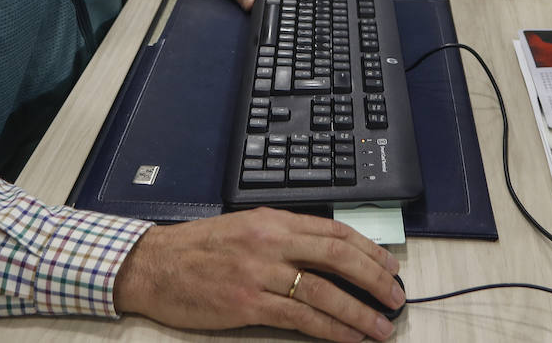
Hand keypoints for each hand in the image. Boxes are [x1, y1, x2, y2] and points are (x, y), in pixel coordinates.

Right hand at [114, 208, 403, 341]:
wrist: (154, 265)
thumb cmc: (197, 248)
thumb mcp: (245, 228)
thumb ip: (283, 236)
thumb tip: (327, 253)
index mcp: (273, 220)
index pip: (334, 231)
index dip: (368, 250)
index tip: (389, 267)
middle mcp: (271, 242)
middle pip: (338, 257)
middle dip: (374, 279)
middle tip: (396, 297)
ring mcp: (260, 272)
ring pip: (324, 292)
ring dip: (359, 313)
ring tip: (381, 328)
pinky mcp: (248, 303)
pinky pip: (300, 317)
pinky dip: (331, 329)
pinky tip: (348, 338)